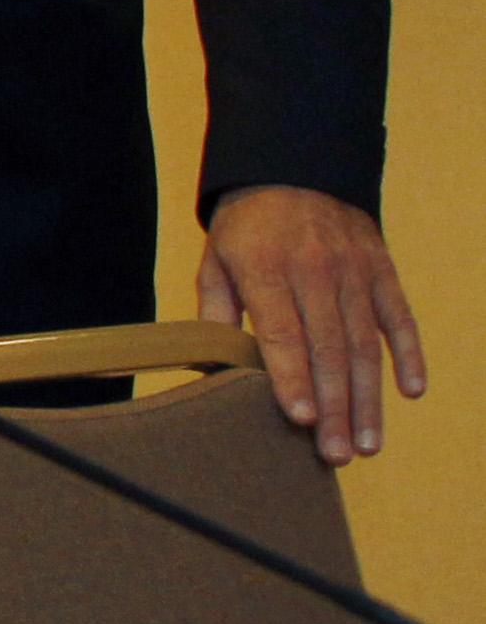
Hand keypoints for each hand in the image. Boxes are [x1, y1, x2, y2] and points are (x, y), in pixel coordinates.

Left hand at [199, 185, 424, 465]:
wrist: (292, 168)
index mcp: (265, 267)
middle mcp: (314, 269)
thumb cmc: (247, 229)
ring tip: (369, 444)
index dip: (291, 377)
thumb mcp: (217, 260)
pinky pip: (399, 317)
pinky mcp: (382, 268)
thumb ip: (217, 312)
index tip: (301, 419)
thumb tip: (211, 368)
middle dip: (334, 407)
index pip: (281, 332)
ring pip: (365, 343)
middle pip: (327, 348)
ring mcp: (354, 269)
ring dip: (369, 398)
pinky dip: (409, 354)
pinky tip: (412, 392)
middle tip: (337, 455)